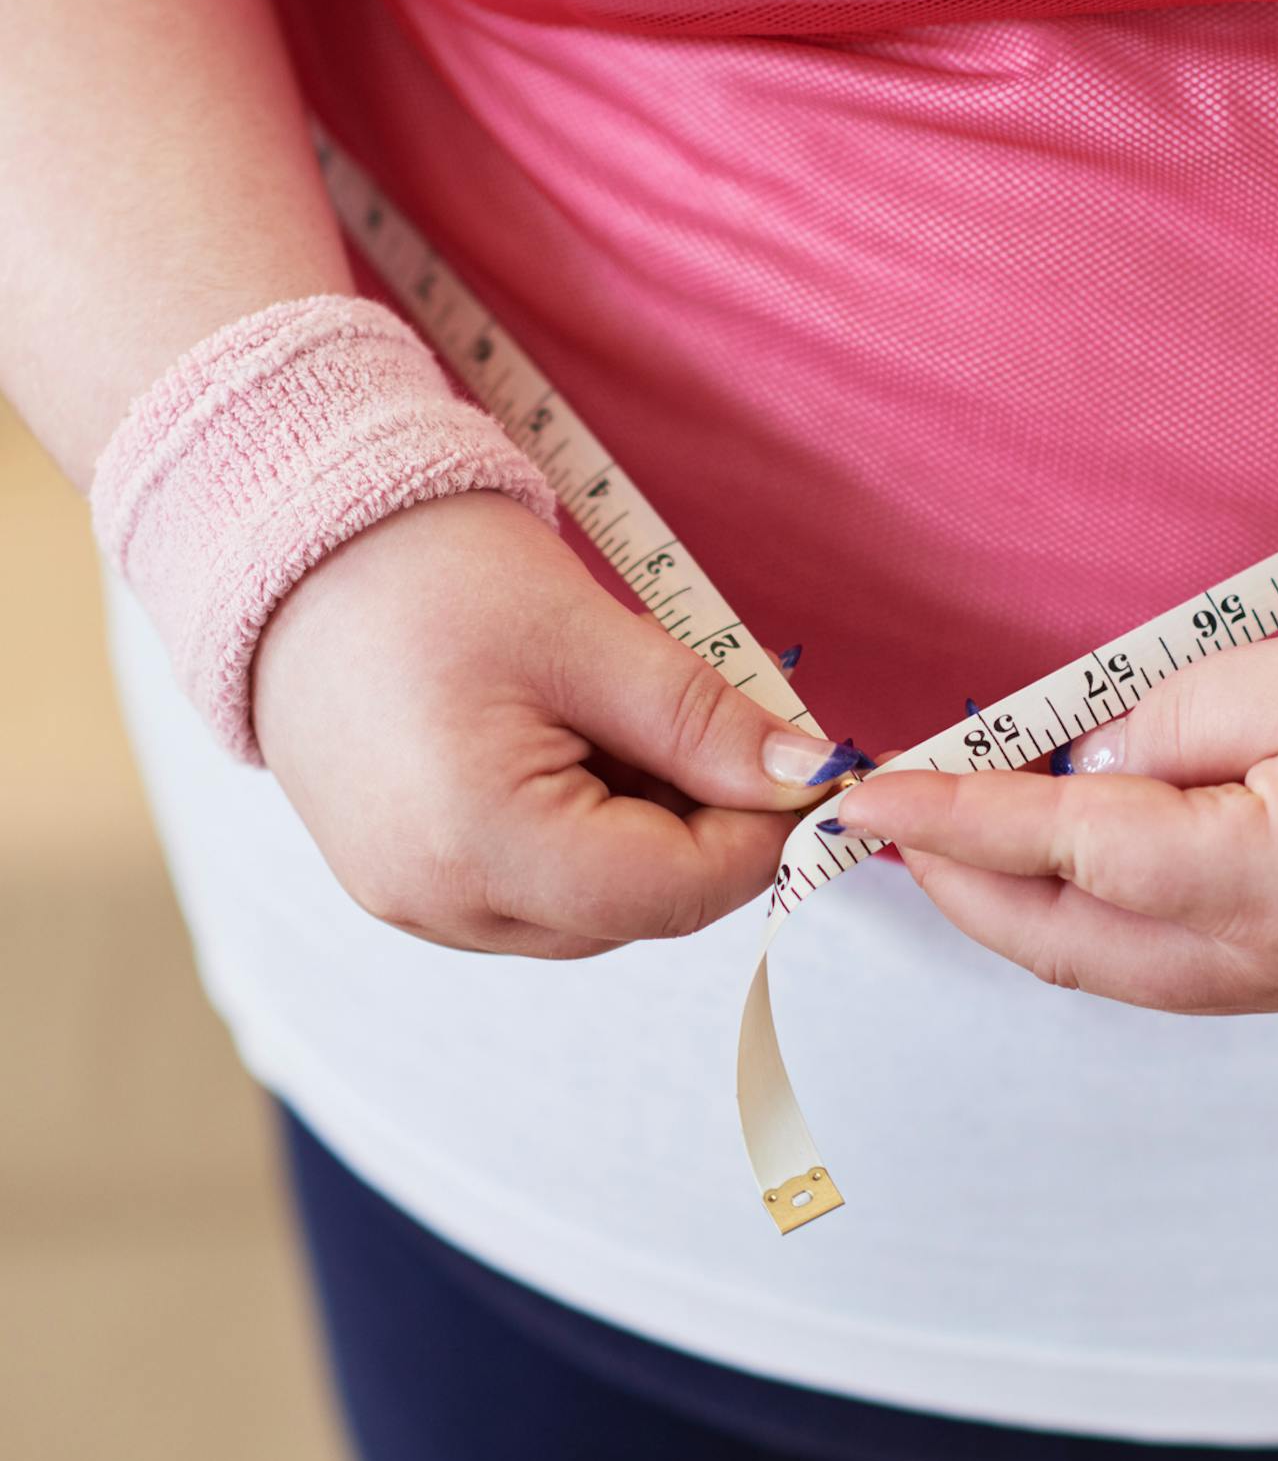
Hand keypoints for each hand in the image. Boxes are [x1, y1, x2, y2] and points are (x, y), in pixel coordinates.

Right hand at [252, 491, 854, 958]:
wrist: (291, 549)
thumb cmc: (425, 573)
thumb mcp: (587, 636)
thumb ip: (703, 724)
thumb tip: (804, 778)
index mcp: (480, 843)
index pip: (678, 892)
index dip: (761, 835)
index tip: (799, 766)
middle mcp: (440, 902)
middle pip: (639, 910)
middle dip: (701, 827)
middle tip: (703, 722)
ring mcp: (415, 905)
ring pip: (595, 910)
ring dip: (643, 831)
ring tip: (610, 721)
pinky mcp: (408, 886)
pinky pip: (537, 893)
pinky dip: (584, 834)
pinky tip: (565, 746)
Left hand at [830, 595, 1277, 1012]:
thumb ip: (1171, 720)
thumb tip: (1089, 759)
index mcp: (1260, 882)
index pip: (1059, 853)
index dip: (952, 820)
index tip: (866, 797)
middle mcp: (1262, 962)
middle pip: (1063, 943)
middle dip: (961, 886)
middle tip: (893, 822)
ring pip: (1107, 968)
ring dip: (1019, 913)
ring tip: (957, 844)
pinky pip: (1163, 967)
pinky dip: (1089, 925)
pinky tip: (1067, 873)